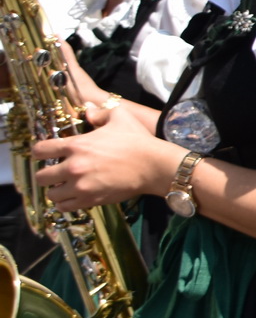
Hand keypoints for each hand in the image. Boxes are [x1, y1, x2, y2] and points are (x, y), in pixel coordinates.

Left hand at [31, 104, 179, 209]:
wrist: (154, 166)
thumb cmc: (137, 140)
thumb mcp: (120, 117)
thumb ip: (99, 113)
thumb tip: (87, 110)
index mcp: (76, 145)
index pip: (40, 150)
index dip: (40, 151)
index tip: (47, 154)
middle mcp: (73, 167)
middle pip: (41, 177)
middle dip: (47, 174)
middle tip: (57, 173)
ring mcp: (81, 186)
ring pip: (51, 194)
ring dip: (56, 190)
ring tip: (66, 187)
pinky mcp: (90, 200)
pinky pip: (65, 207)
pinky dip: (66, 203)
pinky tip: (73, 197)